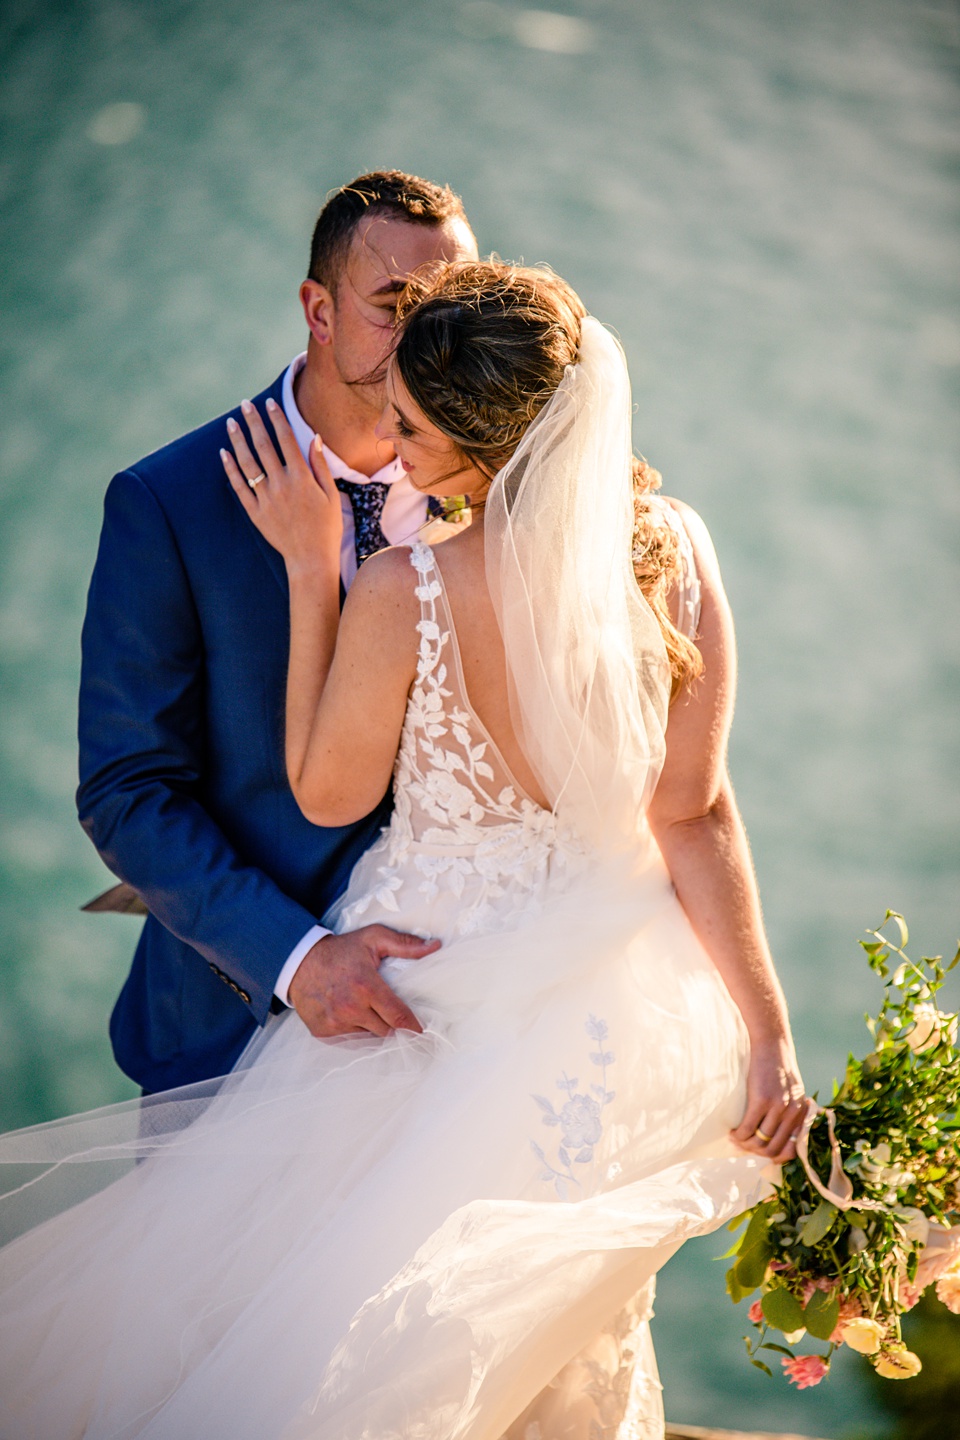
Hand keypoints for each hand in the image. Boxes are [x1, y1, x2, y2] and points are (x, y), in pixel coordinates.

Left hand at [221, 398, 342, 577]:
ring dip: (238, 441)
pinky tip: (224, 453)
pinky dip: (230, 469)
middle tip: (245, 404)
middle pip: (264, 446)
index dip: (277, 419)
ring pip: (248, 463)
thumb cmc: (326, 527)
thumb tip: (315, 438)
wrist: (311, 559)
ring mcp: (266, 499)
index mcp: (301, 478)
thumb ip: (320, 465)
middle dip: (254, 422)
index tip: (270, 403)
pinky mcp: (255, 512)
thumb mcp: (331, 494)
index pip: (286, 440)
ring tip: (231, 423)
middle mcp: (281, 485)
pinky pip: (239, 487)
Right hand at [287, 926, 440, 1037]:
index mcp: (366, 986)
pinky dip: (356, 1033)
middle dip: (395, 1029)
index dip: (414, 1028)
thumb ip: (405, 944)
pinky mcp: (323, 1033)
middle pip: (386, 1032)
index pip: (398, 1017)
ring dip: (374, 1031)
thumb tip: (434, 946)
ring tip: (376, 1019)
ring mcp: (335, 1023)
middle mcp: (351, 1008)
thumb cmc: (340, 950)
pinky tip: (356, 1020)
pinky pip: (349, 1041)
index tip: (423, 1032)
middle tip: (401, 1025)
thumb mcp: (373, 938)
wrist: (298, 961)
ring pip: (368, 1038)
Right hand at [730, 1036, 806, 1164]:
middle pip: (773, 1149)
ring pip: (759, 1142)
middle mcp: (792, 1113)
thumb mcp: (791, 1091)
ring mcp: (778, 1107)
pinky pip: (748, 1128)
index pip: (791, 1150)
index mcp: (801, 1113)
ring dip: (744, 1145)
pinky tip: (732, 1131)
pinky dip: (738, 1135)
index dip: (774, 1156)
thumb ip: (790, 1111)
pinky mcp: (761, 1100)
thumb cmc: (778, 1065)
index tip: (760, 1151)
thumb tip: (779, 1135)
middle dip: (755, 1153)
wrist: (772, 1043)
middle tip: (743, 1146)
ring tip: (735, 1138)